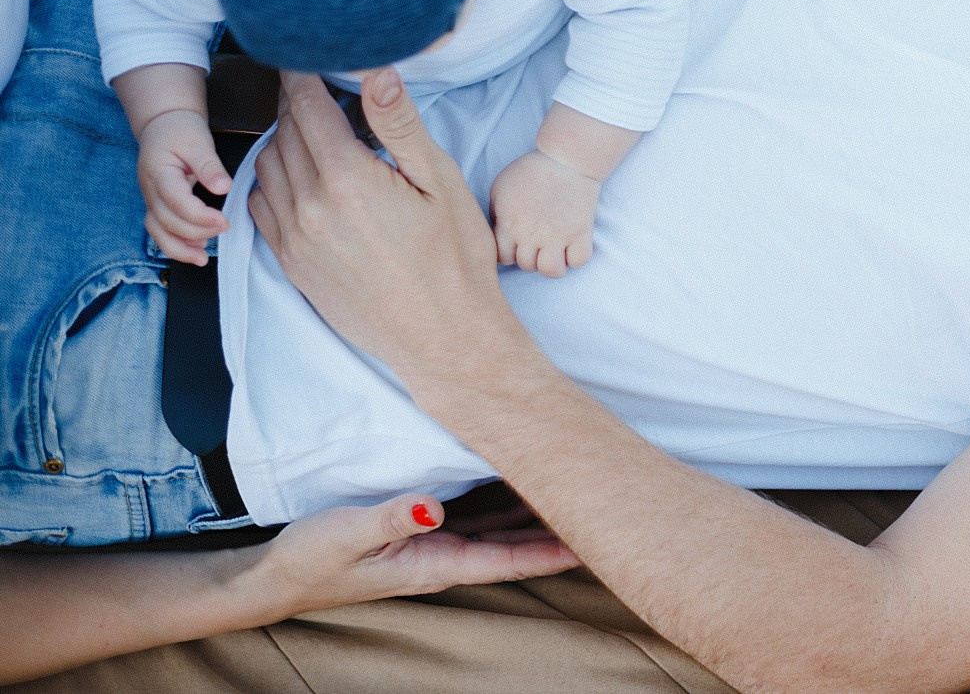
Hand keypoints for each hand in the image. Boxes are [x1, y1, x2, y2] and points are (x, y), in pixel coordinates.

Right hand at [137, 109, 230, 265]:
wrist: (162, 125)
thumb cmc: (180, 130)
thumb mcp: (198, 141)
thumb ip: (209, 166)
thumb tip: (224, 187)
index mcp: (159, 172)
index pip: (175, 201)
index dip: (199, 216)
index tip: (223, 221)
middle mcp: (150, 190)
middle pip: (167, 220)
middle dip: (196, 231)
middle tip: (225, 229)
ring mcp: (151, 199)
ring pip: (157, 231)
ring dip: (179, 248)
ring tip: (202, 258)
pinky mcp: (158, 205)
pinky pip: (161, 230)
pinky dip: (175, 244)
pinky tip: (195, 251)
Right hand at [243, 492, 578, 617]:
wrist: (276, 573)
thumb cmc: (311, 557)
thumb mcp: (348, 532)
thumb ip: (391, 517)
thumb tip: (434, 507)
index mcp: (438, 562)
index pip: (512, 557)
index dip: (557, 547)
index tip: (601, 533)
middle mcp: (448, 555)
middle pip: (520, 543)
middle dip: (564, 524)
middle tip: (609, 496)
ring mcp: (439, 543)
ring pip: (506, 527)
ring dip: (542, 508)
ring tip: (582, 481)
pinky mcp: (425, 529)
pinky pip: (481, 514)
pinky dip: (509, 500)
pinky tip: (528, 478)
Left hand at [247, 69, 516, 387]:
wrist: (443, 335)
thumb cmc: (454, 258)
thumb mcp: (440, 182)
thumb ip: (400, 125)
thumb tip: (376, 72)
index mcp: (346, 179)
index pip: (307, 108)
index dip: (303, 75)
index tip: (306, 55)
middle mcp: (309, 207)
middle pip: (284, 133)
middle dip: (298, 105)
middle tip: (319, 88)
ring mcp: (294, 238)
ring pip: (267, 167)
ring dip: (284, 141)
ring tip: (314, 131)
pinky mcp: (291, 263)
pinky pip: (263, 206)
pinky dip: (273, 181)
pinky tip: (302, 176)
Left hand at [491, 149, 600, 277]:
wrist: (565, 158)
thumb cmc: (530, 170)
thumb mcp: (500, 187)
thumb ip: (495, 213)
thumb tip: (497, 231)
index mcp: (510, 225)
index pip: (503, 259)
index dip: (509, 254)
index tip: (517, 245)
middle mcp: (532, 235)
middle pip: (527, 266)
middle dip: (531, 257)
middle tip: (538, 244)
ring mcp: (558, 236)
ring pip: (551, 271)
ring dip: (552, 265)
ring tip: (555, 252)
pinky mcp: (581, 232)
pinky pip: (578, 261)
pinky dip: (575, 258)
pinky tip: (572, 247)